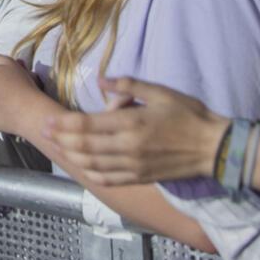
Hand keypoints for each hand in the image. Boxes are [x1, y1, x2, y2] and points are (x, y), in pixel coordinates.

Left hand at [41, 77, 227, 186]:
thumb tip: (101, 80)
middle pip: (85, 146)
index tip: (49, 120)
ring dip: (72, 156)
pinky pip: (110, 179)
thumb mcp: (160, 92)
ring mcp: (134, 166)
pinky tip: (83, 167)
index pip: (88, 125)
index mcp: (132, 123)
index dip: (64, 124)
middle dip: (61, 139)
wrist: (214, 148)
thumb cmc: (189, 115)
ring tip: (58, 148)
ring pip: (93, 165)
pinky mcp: (140, 177)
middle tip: (45, 133)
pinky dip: (92, 173)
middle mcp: (129, 147)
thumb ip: (128, 85)